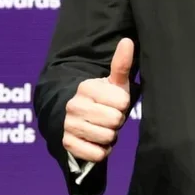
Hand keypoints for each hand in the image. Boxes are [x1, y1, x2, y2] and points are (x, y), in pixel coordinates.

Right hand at [62, 38, 133, 163]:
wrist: (80, 120)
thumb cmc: (105, 99)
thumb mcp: (115, 82)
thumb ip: (121, 64)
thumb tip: (127, 40)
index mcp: (86, 87)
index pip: (122, 102)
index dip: (123, 105)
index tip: (115, 103)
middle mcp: (74, 105)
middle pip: (115, 121)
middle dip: (117, 121)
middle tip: (109, 117)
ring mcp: (68, 125)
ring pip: (107, 137)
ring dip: (110, 136)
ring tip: (103, 128)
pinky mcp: (67, 144)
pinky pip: (97, 154)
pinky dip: (102, 151)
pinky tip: (97, 142)